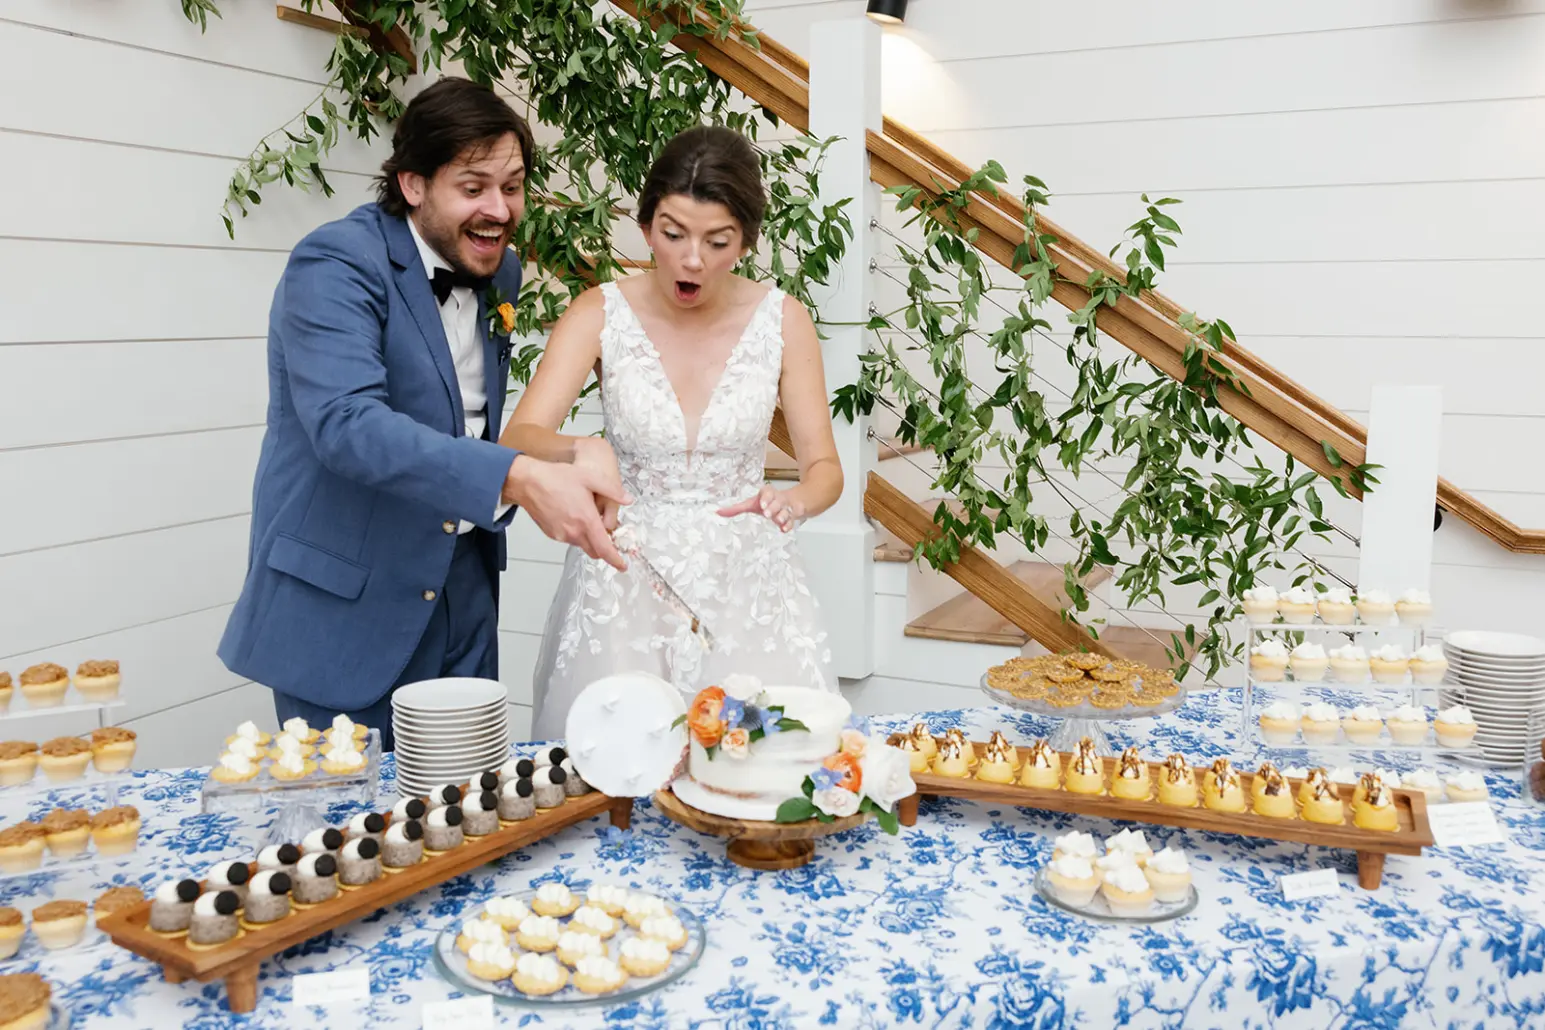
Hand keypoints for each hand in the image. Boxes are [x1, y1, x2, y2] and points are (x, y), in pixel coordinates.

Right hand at [504, 455, 629, 569]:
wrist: (528, 482)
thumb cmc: (557, 478)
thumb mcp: (589, 477)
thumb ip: (612, 490)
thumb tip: (629, 499)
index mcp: (586, 520)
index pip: (605, 549)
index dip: (616, 560)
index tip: (623, 565)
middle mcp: (574, 532)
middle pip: (594, 551)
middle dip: (605, 549)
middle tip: (610, 538)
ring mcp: (561, 535)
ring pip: (582, 544)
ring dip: (590, 539)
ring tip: (589, 519)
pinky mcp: (552, 534)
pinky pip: (570, 539)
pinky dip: (577, 534)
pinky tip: (575, 517)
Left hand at [717, 485, 805, 532]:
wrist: (789, 502)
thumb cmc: (766, 503)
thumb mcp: (751, 504)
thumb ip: (736, 509)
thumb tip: (717, 512)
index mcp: (767, 493)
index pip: (768, 492)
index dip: (766, 498)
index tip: (762, 505)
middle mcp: (778, 499)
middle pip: (778, 501)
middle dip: (773, 507)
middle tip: (767, 514)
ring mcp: (786, 508)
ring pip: (786, 510)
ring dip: (782, 515)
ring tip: (778, 521)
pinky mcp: (792, 517)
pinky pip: (792, 521)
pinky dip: (789, 525)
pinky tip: (784, 529)